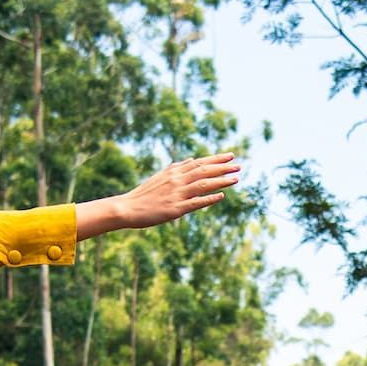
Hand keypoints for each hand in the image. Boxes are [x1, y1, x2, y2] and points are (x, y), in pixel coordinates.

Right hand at [77, 153, 240, 238]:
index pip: (199, 162)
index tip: (230, 156)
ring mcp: (177, 194)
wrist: (127, 208)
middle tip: (238, 165)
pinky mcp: (175, 209)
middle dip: (222, 167)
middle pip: (204, 171)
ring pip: (203, 184)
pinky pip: (195, 203)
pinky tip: (221, 196)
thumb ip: (176, 169)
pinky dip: (209, 199)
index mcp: (174, 172)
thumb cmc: (144, 194)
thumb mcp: (160, 177)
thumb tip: (191, 160)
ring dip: (220, 181)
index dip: (216, 159)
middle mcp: (177, 180)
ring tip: (236, 178)